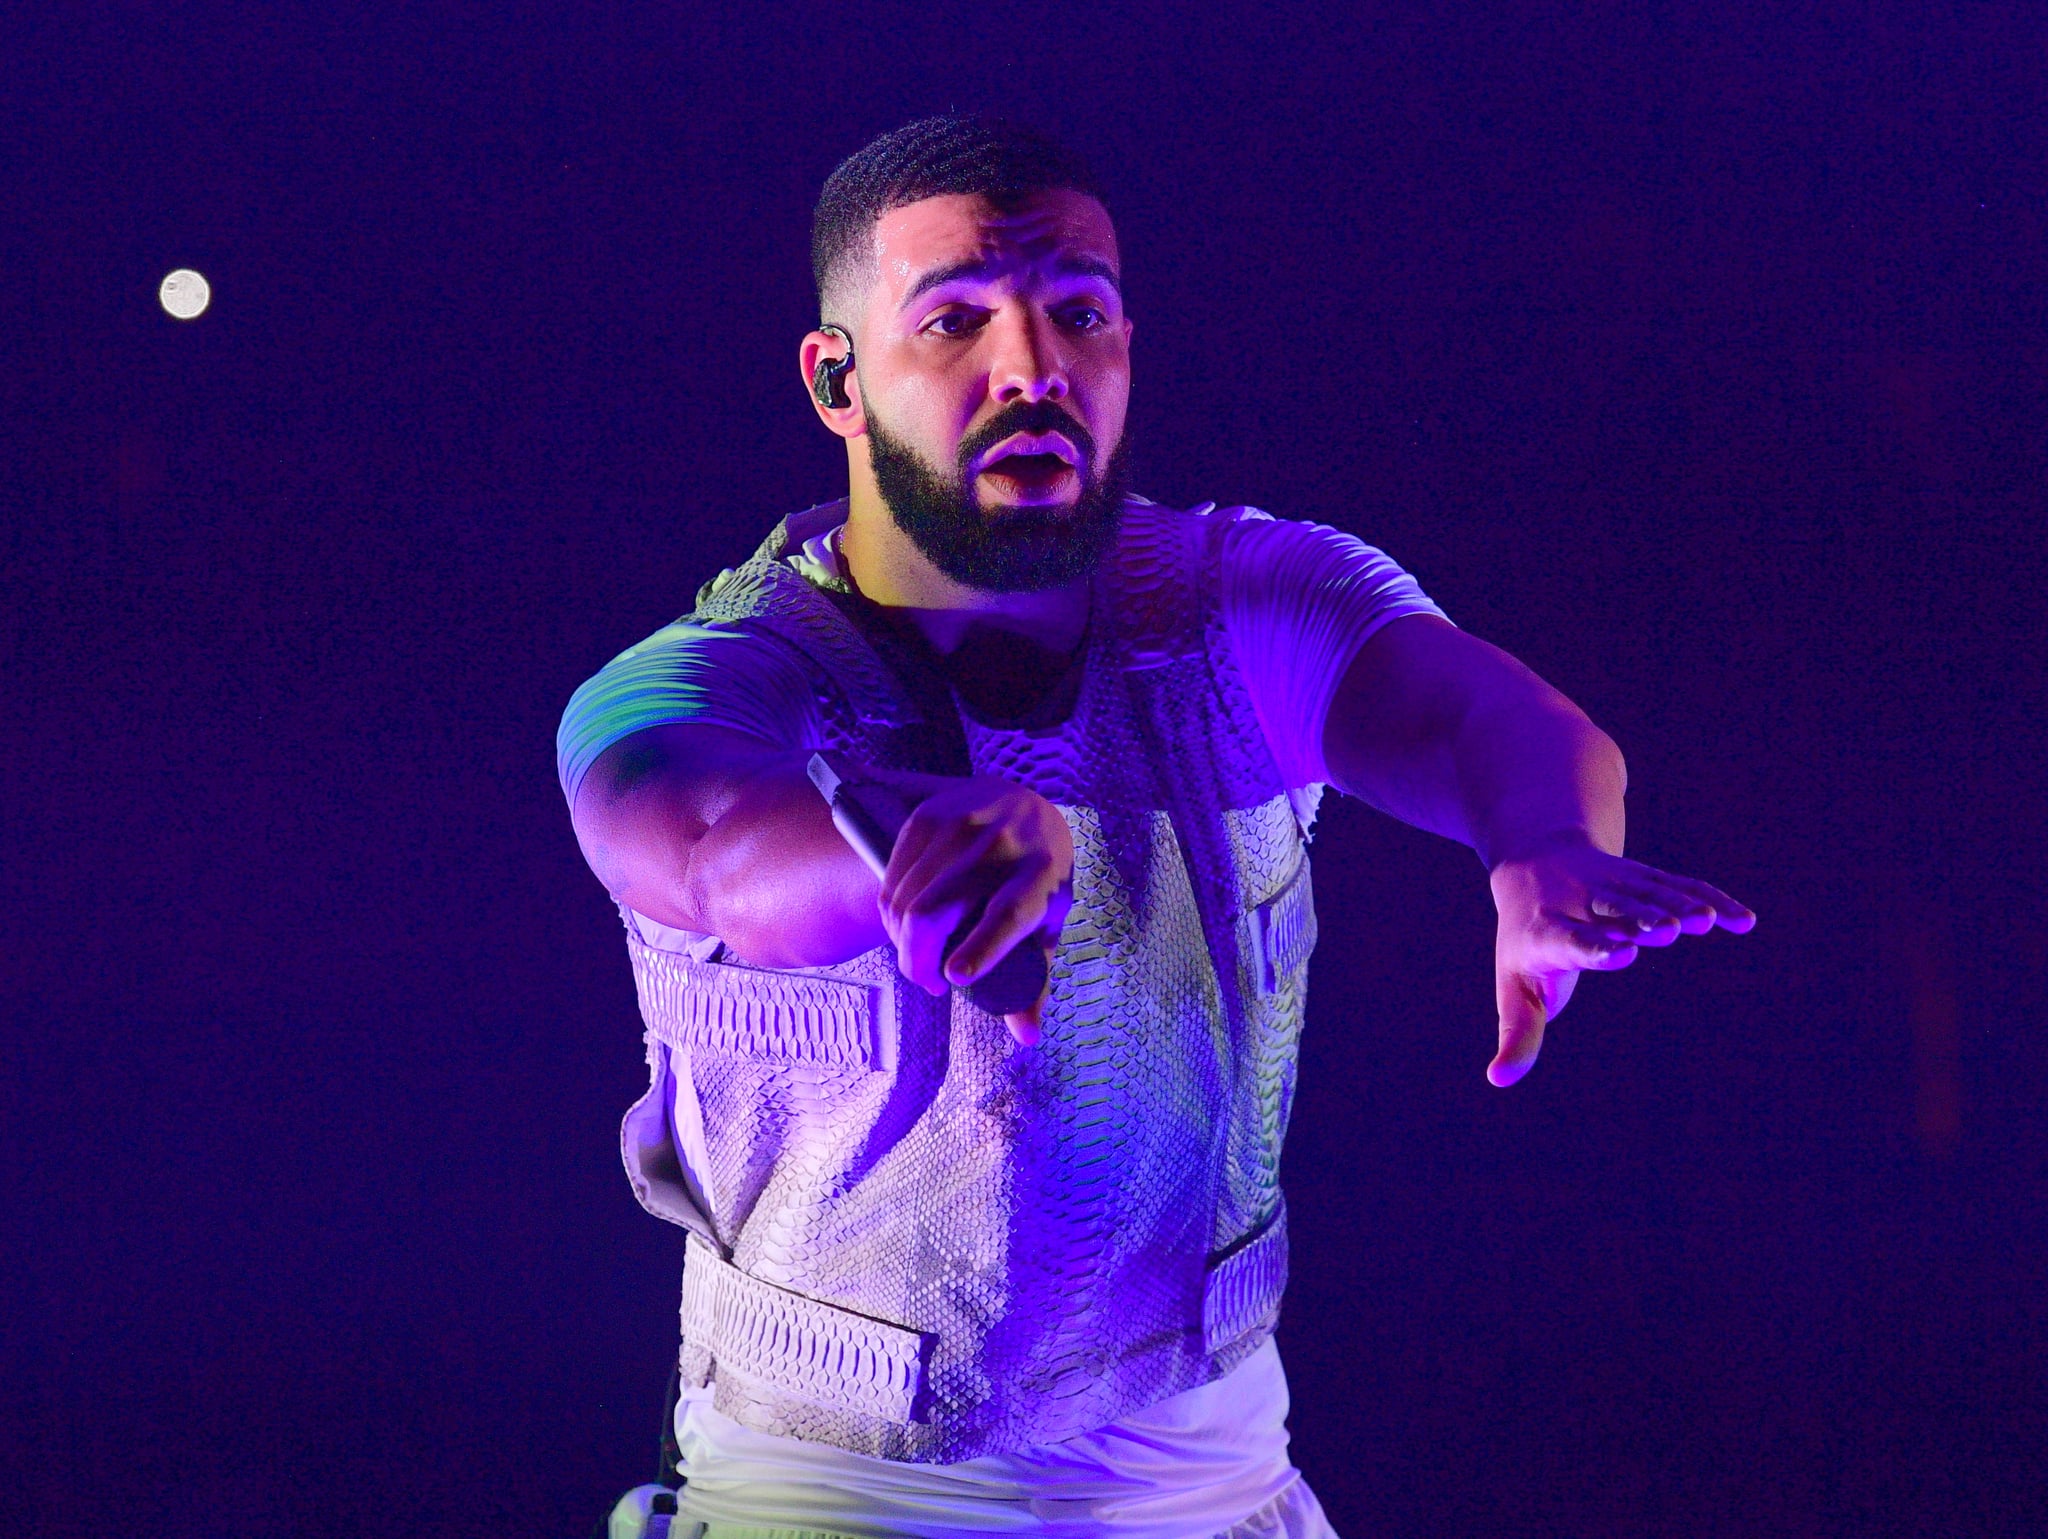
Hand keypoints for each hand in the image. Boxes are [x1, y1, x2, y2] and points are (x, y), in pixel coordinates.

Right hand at [876, 774, 1073, 1045]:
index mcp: (1041, 875)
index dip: (981, 947)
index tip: (955, 976)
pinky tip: (906, 924)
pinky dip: (890, 913)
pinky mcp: (928, 816)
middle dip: (917, 961)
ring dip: (902, 942)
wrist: (1026, 804)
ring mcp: (961, 826)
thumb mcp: (1049, 921)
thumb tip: (1025, 1037)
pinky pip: (892, 880)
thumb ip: (1036, 978)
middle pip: (936, 911)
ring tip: (920, 955)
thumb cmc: (1040, 876)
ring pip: (906, 901)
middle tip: (929, 983)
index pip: (1008, 914)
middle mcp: (1001, 846)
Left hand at [1486, 834, 1754, 1086]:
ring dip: (1678, 904)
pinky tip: (1743, 921)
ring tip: (1706, 920)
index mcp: (1546, 932)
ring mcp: (1614, 885)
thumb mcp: (1514, 987)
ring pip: (1648, 893)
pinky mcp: (1643, 878)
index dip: (1595, 947)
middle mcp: (1581, 902)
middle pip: (1614, 910)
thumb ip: (1518, 1033)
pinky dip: (1712, 900)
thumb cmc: (1527, 942)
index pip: (1570, 940)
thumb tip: (1498, 1080)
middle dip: (1640, 920)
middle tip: (1669, 930)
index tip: (1624, 954)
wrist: (1533, 863)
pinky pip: (1680, 886)